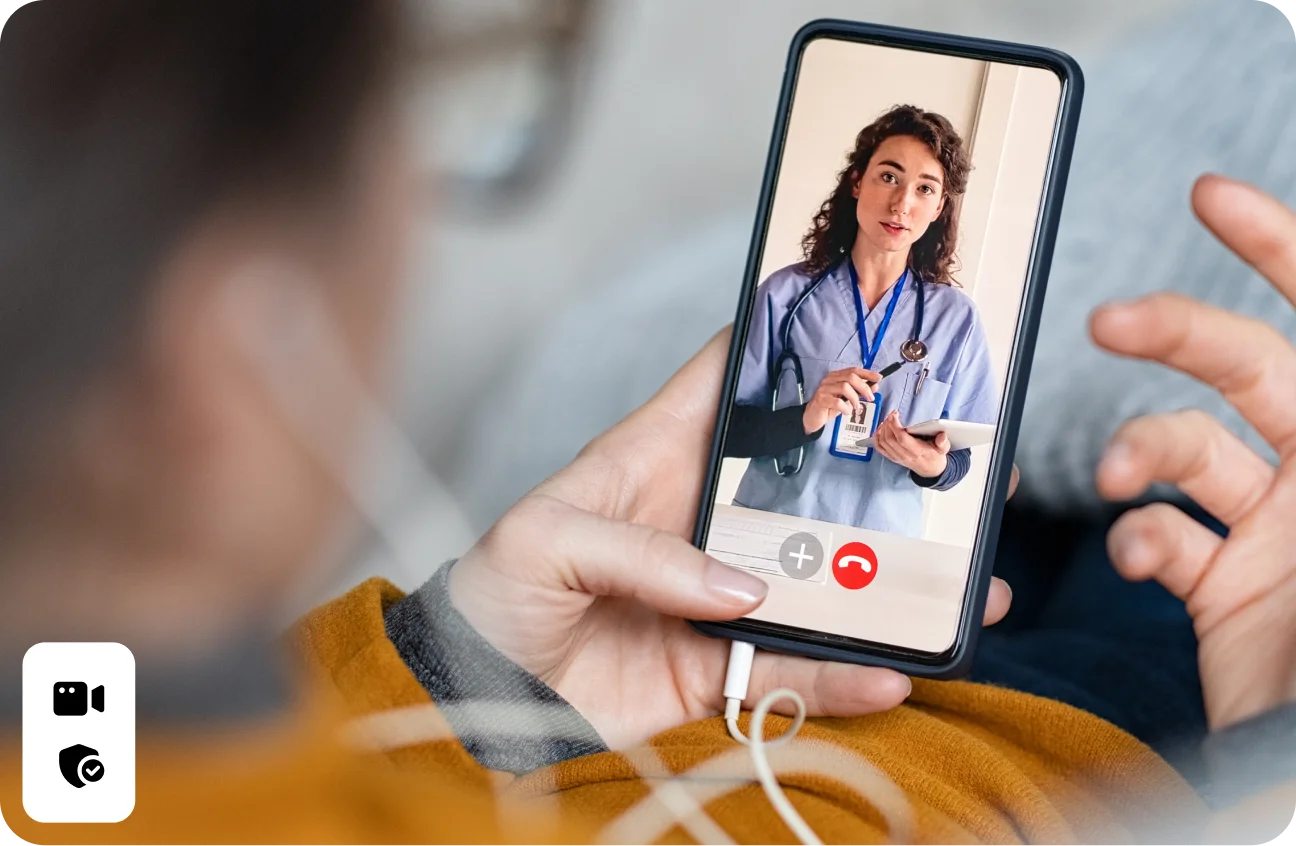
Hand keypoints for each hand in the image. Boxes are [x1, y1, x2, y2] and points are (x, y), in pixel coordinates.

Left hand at [449, 331, 1013, 749]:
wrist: (477, 696)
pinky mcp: (717, 666)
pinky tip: (892, 674)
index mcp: (653, 458)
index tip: (856, 323)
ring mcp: (717, 594)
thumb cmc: (493, 595)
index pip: (725, 381)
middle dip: (872, 472)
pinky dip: (843, 677)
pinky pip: (794, 670)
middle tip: (945, 463)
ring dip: (885, 585)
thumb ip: (641, 551)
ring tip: (957, 583)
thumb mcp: (544, 539)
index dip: (782, 345)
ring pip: (820, 581)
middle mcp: (700, 519)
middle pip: (801, 483)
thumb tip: (741, 589)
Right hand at [803, 367, 879, 434]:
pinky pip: (837, 402)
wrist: (812, 418)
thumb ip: (860, 391)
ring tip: (856, 407)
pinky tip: (846, 412)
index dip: (867, 373)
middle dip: (864, 387)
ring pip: (845, 387)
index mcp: (836, 376)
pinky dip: (846, 408)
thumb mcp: (847, 399)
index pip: (853, 370)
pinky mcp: (821, 400)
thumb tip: (875, 386)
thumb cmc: (829, 406)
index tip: (879, 378)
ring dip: (855, 398)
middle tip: (870, 398)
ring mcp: (824, 389)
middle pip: (850, 377)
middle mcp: (829, 379)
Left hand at [872, 410, 950, 477]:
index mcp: (917, 452)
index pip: (902, 438)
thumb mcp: (943, 449)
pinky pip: (879, 448)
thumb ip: (943, 443)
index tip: (894, 415)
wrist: (930, 470)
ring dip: (882, 429)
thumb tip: (942, 436)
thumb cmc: (935, 456)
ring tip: (888, 419)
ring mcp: (897, 457)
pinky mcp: (892, 457)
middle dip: (888, 423)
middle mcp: (905, 455)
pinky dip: (877, 437)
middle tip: (892, 414)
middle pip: (889, 439)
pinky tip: (881, 429)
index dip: (895, 426)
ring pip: (883, 442)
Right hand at [1093, 174, 1295, 729]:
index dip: (1279, 249)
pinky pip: (1163, 535)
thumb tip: (1245, 401)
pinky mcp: (1225, 588)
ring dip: (1137, 452)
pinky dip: (1136, 539)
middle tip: (1109, 321)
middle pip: (1246, 367)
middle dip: (1172, 331)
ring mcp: (1275, 536)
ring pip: (1186, 450)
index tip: (1213, 197)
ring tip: (1118, 480)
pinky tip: (1146, 565)